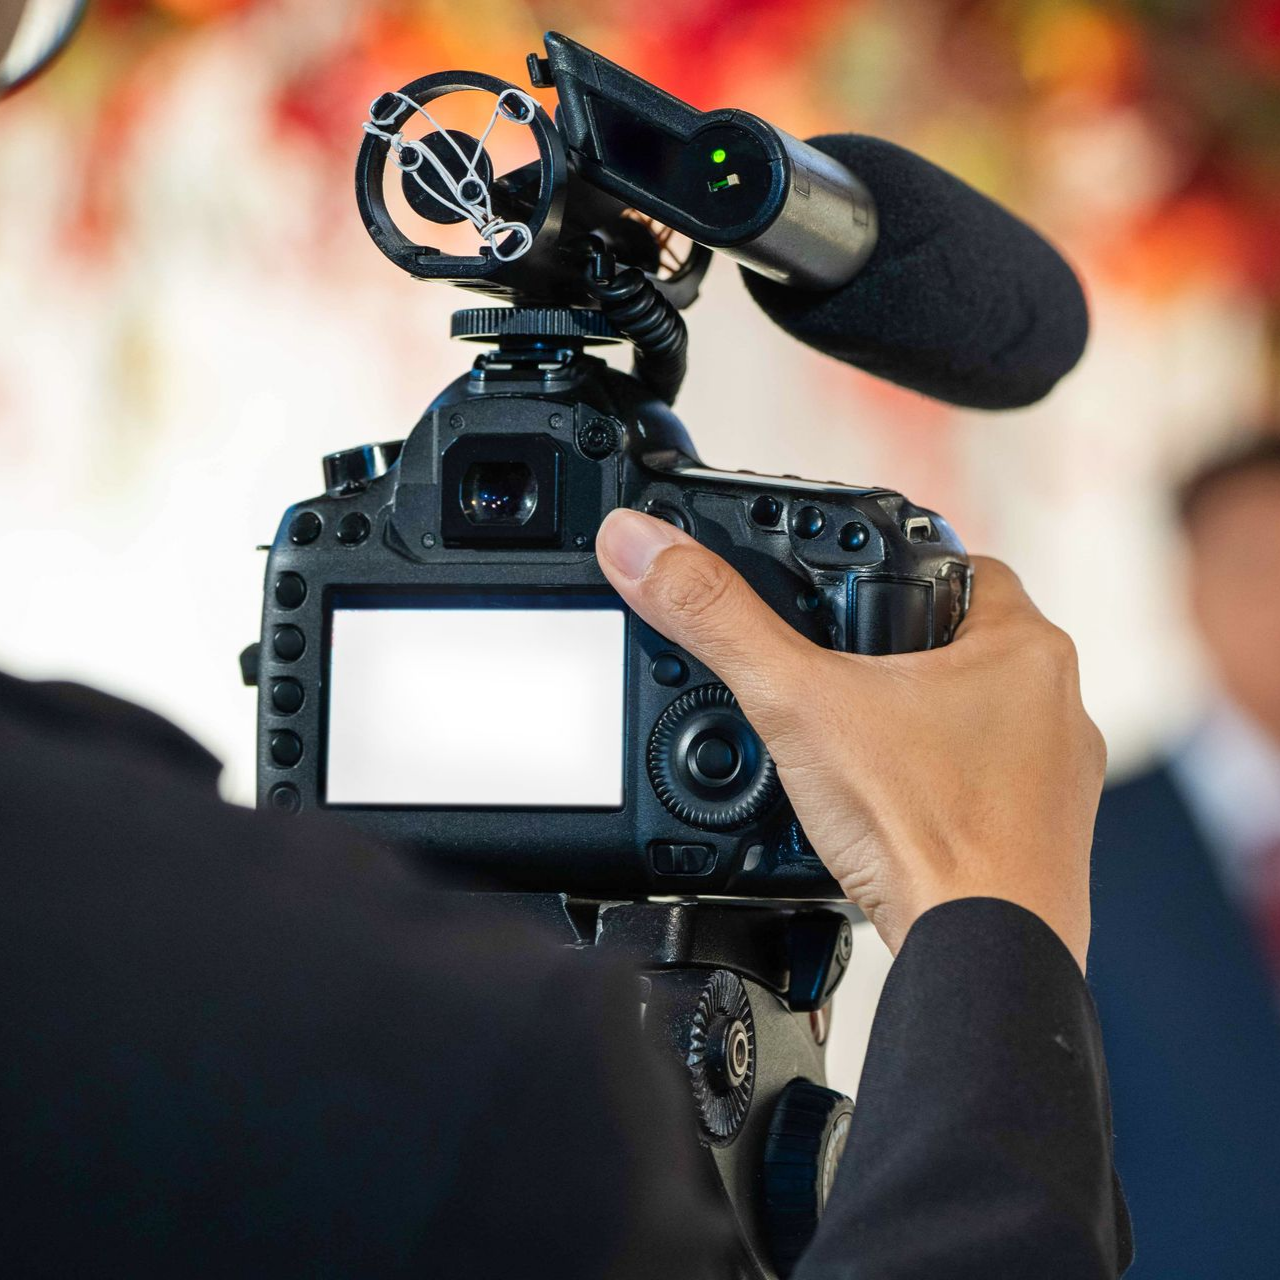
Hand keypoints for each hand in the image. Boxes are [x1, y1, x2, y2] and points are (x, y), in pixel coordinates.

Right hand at [595, 508, 1103, 971]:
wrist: (980, 957)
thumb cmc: (926, 834)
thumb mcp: (796, 704)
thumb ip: (718, 619)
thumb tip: (645, 547)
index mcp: (1023, 646)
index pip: (960, 565)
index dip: (897, 566)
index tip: (849, 584)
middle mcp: (1057, 704)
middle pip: (966, 642)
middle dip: (900, 649)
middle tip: (837, 663)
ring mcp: (1057, 776)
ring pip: (979, 715)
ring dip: (923, 717)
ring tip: (853, 735)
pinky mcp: (1042, 836)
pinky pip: (984, 782)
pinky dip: (938, 782)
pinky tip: (888, 804)